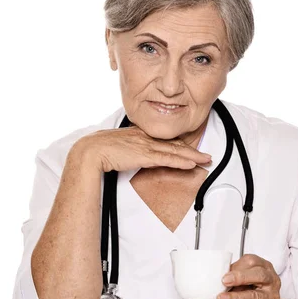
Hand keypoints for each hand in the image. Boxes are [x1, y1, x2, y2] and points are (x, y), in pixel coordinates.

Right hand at [71, 125, 211, 172]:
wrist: (91, 151)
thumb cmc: (99, 150)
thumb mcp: (117, 147)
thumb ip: (128, 150)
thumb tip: (133, 156)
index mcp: (139, 134)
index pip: (164, 140)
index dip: (180, 145)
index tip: (191, 150)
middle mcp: (146, 137)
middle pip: (174, 144)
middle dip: (192, 150)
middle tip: (206, 156)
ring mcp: (146, 146)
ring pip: (175, 151)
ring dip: (193, 156)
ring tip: (206, 161)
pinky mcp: (145, 155)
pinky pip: (168, 159)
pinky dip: (181, 161)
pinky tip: (192, 164)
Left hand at [207, 254, 281, 298]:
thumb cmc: (254, 290)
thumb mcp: (246, 277)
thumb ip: (235, 273)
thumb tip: (216, 275)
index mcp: (264, 268)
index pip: (253, 262)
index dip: (238, 267)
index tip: (224, 273)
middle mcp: (270, 281)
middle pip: (259, 276)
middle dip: (240, 277)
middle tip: (224, 281)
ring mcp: (269, 298)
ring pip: (252, 297)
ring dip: (233, 298)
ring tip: (219, 298)